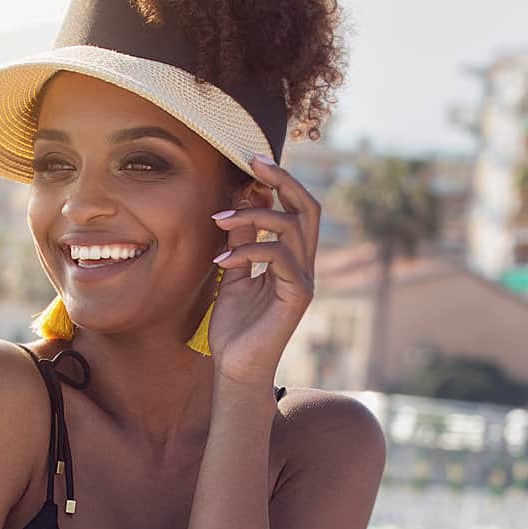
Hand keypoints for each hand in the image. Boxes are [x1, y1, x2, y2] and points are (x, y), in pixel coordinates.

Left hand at [206, 155, 318, 386]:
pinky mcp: (297, 297)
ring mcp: (304, 280)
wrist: (236, 368)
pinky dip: (249, 250)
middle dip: (283, 180)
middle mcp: (304, 264)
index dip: (279, 181)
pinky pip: (280, 258)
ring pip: (292, 227)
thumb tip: (241, 203)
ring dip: (253, 216)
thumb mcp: (232, 272)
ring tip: (219, 219)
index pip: (296, 208)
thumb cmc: (235, 325)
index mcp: (291, 256)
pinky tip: (221, 260)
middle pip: (309, 208)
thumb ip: (241, 240)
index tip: (252, 160)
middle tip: (253, 163)